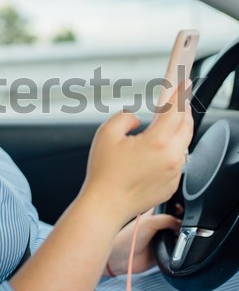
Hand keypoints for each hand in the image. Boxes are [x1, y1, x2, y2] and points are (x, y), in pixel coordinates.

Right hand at [80, 83, 192, 226]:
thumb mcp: (106, 132)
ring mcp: (173, 173)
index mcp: (157, 142)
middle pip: (186, 126)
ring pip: (184, 144)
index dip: (179, 94)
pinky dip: (173, 150)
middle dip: (184, 109)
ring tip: (170, 121)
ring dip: (179, 129)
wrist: (105, 205)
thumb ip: (125, 117)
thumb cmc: (103, 172)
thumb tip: (137, 119)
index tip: (183, 84)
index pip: (175, 110)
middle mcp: (171, 158)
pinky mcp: (171, 185)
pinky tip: (161, 147)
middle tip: (180, 99)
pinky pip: (177, 161)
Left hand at [105, 208, 180, 275]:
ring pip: (178, 235)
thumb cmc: (127, 237)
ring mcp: (161, 238)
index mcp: (154, 214)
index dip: (178, 207)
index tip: (184, 210)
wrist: (122, 258)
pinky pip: (177, 250)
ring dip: (181, 236)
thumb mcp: (149, 222)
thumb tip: (181, 223)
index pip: (170, 206)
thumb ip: (166, 219)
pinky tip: (178, 246)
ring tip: (179, 236)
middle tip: (184, 225)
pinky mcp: (164, 251)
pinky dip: (180, 249)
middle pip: (177, 221)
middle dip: (182, 223)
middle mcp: (158, 225)